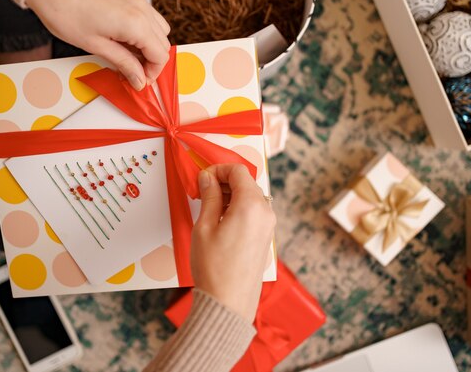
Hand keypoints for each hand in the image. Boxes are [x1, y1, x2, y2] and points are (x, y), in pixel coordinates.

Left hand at [25, 0, 170, 90]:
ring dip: (150, 47)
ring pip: (159, 30)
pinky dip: (144, 32)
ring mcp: (138, 0)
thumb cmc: (67, 13)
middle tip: (135, 73)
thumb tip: (138, 80)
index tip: (140, 81)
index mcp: (136, 24)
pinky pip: (148, 18)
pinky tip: (126, 40)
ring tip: (130, 57)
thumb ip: (124, 64)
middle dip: (152, 62)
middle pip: (163, 44)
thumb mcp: (97, 46)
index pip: (160, 56)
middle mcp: (142, 10)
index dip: (152, 73)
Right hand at [191, 164, 275, 322]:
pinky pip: (254, 212)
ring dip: (230, 195)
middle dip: (223, 182)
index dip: (218, 169)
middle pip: (246, 182)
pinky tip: (220, 222)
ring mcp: (269, 226)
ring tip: (208, 209)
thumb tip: (207, 178)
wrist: (228, 303)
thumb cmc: (214, 267)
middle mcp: (265, 212)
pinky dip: (238, 209)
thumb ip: (209, 196)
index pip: (238, 171)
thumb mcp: (204, 226)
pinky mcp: (266, 238)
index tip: (202, 177)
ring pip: (250, 197)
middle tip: (202, 192)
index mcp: (251, 205)